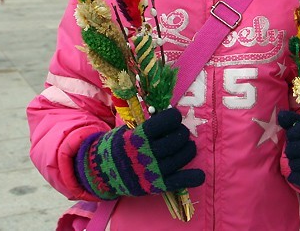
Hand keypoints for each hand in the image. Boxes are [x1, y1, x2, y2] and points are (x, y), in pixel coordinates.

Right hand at [76, 108, 204, 199]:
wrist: (100, 172)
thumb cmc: (118, 146)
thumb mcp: (127, 130)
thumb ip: (147, 124)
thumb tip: (169, 113)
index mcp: (138, 136)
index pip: (166, 121)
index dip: (173, 117)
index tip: (173, 117)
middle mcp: (147, 154)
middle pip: (177, 139)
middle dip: (182, 132)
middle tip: (180, 132)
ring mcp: (152, 171)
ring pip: (181, 157)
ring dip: (189, 149)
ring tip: (186, 146)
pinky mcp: (156, 186)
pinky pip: (179, 182)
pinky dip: (192, 178)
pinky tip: (199, 175)